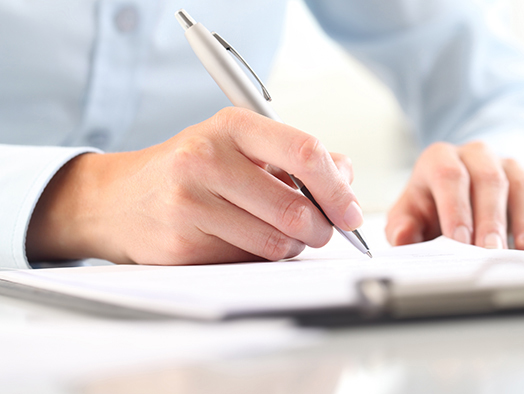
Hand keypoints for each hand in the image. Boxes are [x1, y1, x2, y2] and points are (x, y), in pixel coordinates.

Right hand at [26, 107, 361, 264]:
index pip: (304, 153)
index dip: (338, 189)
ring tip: (280, 234)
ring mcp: (190, 201)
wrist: (120, 199)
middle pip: (296, 208)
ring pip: (276, 242)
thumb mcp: (242, 145)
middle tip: (321, 231)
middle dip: (321, 229)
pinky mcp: (182, 242)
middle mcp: (207, 158)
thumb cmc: (193, 169)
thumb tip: (346, 177)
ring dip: (292, 246)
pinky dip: (261, 257)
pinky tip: (245, 240)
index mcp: (233, 125)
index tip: (351, 212)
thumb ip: (298, 157)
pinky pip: (248, 260)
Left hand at [385, 141, 523, 251]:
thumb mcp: (411, 212)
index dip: (455, 208)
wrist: (467, 187)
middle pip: (489, 181)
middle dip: (491, 219)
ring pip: (523, 187)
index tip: (458, 240)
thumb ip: (403, 226)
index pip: (449, 175)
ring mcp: (511, 167)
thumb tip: (402, 237)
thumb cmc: (435, 205)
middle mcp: (478, 156)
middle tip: (491, 251)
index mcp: (442, 158)